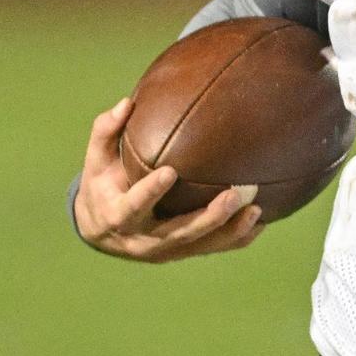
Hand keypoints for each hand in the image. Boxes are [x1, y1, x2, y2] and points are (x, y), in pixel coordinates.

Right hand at [73, 97, 264, 261]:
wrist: (101, 230)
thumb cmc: (102, 185)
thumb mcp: (96, 161)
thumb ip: (106, 132)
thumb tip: (126, 102)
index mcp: (117, 216)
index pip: (133, 207)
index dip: (150, 193)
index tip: (169, 172)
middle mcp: (142, 239)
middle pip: (177, 233)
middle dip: (207, 217)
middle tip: (234, 194)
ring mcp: (164, 250)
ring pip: (200, 244)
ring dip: (229, 230)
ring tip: (256, 209)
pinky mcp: (182, 253)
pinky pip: (213, 249)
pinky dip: (236, 239)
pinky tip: (260, 222)